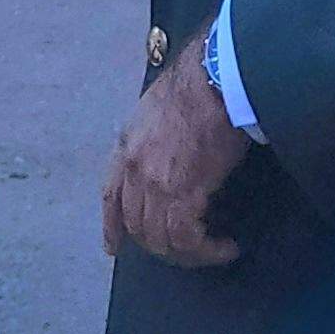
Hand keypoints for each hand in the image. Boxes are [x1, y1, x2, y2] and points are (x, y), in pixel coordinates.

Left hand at [102, 35, 248, 269]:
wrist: (214, 81)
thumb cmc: (196, 87)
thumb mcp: (157, 110)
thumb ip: (152, 138)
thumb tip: (168, 154)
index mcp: (125, 146)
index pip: (110, 196)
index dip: (111, 225)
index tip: (114, 247)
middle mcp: (133, 169)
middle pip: (137, 225)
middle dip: (160, 245)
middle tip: (188, 250)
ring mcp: (154, 184)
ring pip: (160, 238)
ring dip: (187, 253)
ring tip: (211, 250)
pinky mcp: (182, 193)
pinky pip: (187, 238)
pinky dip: (205, 250)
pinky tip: (224, 246)